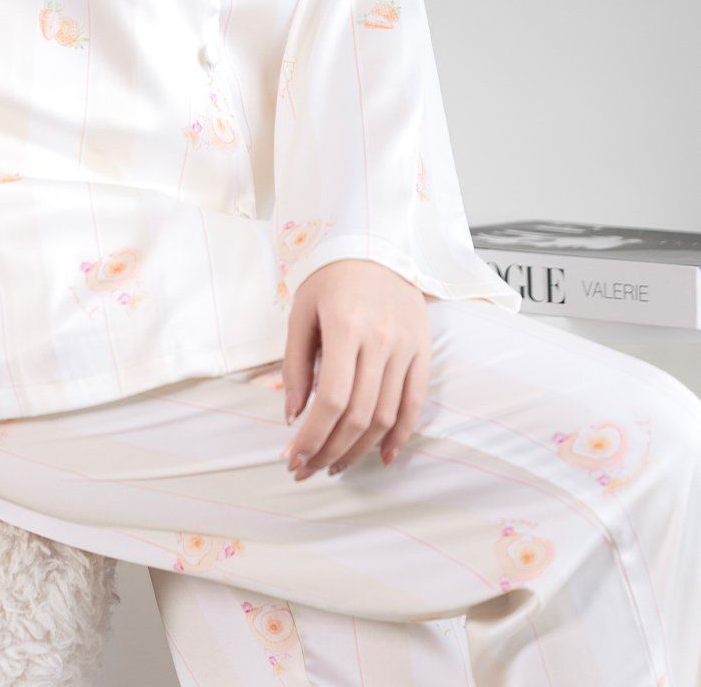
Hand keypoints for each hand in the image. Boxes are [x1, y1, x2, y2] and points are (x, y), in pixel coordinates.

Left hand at [279, 260, 430, 480]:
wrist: (376, 245)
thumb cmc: (329, 278)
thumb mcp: (301, 311)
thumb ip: (295, 364)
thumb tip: (292, 416)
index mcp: (345, 326)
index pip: (332, 398)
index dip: (312, 436)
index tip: (293, 457)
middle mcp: (381, 339)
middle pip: (359, 415)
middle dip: (329, 451)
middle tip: (307, 470)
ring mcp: (406, 347)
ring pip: (387, 416)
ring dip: (359, 450)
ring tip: (334, 466)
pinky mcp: (423, 351)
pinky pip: (415, 404)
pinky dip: (400, 436)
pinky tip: (380, 457)